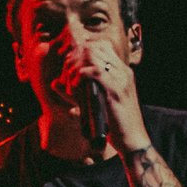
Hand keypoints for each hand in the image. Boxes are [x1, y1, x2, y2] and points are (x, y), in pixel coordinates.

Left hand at [57, 33, 146, 150]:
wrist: (133, 140)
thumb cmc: (115, 124)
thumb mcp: (94, 104)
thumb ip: (76, 93)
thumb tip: (54, 83)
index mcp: (122, 72)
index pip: (101, 45)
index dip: (80, 52)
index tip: (70, 68)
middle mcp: (123, 72)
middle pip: (94, 47)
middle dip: (75, 58)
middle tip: (67, 76)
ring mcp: (121, 79)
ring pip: (92, 56)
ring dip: (76, 66)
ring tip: (70, 82)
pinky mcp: (116, 90)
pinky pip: (95, 72)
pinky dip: (80, 76)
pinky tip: (75, 86)